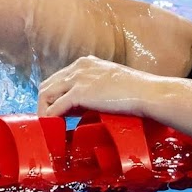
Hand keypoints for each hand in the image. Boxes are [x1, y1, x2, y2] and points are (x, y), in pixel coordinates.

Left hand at [38, 56, 159, 117]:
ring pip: (46, 95)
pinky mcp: (79, 93)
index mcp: (86, 63)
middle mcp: (78, 67)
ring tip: (48, 128)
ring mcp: (77, 78)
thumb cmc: (136, 92)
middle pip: (47, 85)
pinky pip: (55, 108)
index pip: (59, 78)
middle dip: (45, 104)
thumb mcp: (110, 84)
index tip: (58, 112)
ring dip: (44, 113)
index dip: (55, 96)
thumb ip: (93, 89)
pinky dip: (50, 119)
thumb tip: (80, 106)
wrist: (148, 93)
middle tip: (50, 122)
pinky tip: (53, 129)